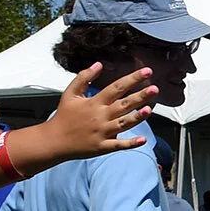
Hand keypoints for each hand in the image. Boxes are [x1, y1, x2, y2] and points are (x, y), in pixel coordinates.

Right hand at [10, 64, 158, 170]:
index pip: (116, 87)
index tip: (146, 72)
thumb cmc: (64, 116)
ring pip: (123, 123)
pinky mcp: (102, 146)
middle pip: (124, 104)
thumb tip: (98, 64)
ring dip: (137, 117)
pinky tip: (143, 140)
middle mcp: (100, 116)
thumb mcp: (70, 93)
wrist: (54, 140)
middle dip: (140, 96)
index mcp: (95, 102)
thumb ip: (84, 77)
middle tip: (155, 89)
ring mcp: (102, 132)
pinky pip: (119, 145)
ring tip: (149, 109)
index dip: (132, 79)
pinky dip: (131, 143)